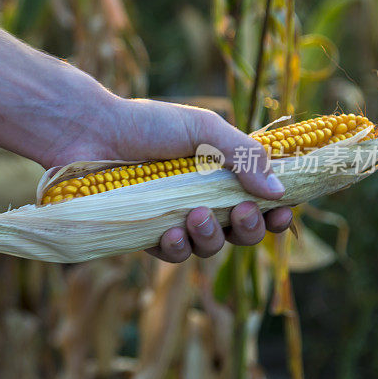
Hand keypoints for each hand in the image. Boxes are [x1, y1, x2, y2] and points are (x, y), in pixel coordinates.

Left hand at [44, 98, 292, 261]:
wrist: (92, 132)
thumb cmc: (147, 124)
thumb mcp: (203, 129)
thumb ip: (243, 155)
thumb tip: (279, 190)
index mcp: (220, 174)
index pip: (259, 202)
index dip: (276, 213)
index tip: (285, 212)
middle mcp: (201, 199)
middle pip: (240, 232)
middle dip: (249, 229)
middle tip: (243, 212)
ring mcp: (173, 218)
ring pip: (208, 247)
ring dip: (212, 238)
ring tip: (197, 216)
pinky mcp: (144, 234)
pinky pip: (171, 254)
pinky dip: (176, 248)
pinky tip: (170, 232)